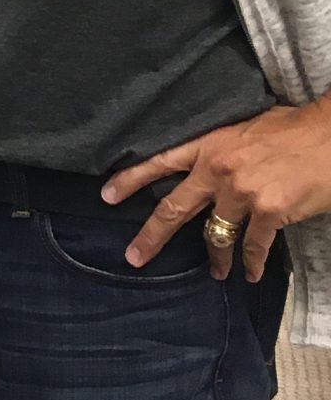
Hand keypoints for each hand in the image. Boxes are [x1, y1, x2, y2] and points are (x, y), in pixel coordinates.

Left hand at [104, 97, 330, 280]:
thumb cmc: (294, 127)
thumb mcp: (246, 126)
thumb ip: (223, 147)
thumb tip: (209, 162)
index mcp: (210, 144)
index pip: (160, 162)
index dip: (131, 180)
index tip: (106, 196)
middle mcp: (219, 170)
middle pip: (175, 208)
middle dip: (152, 235)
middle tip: (134, 257)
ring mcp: (243, 193)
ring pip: (216, 235)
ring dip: (215, 258)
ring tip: (216, 273)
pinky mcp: (269, 212)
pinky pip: (253, 246)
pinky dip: (251, 263)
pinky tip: (250, 273)